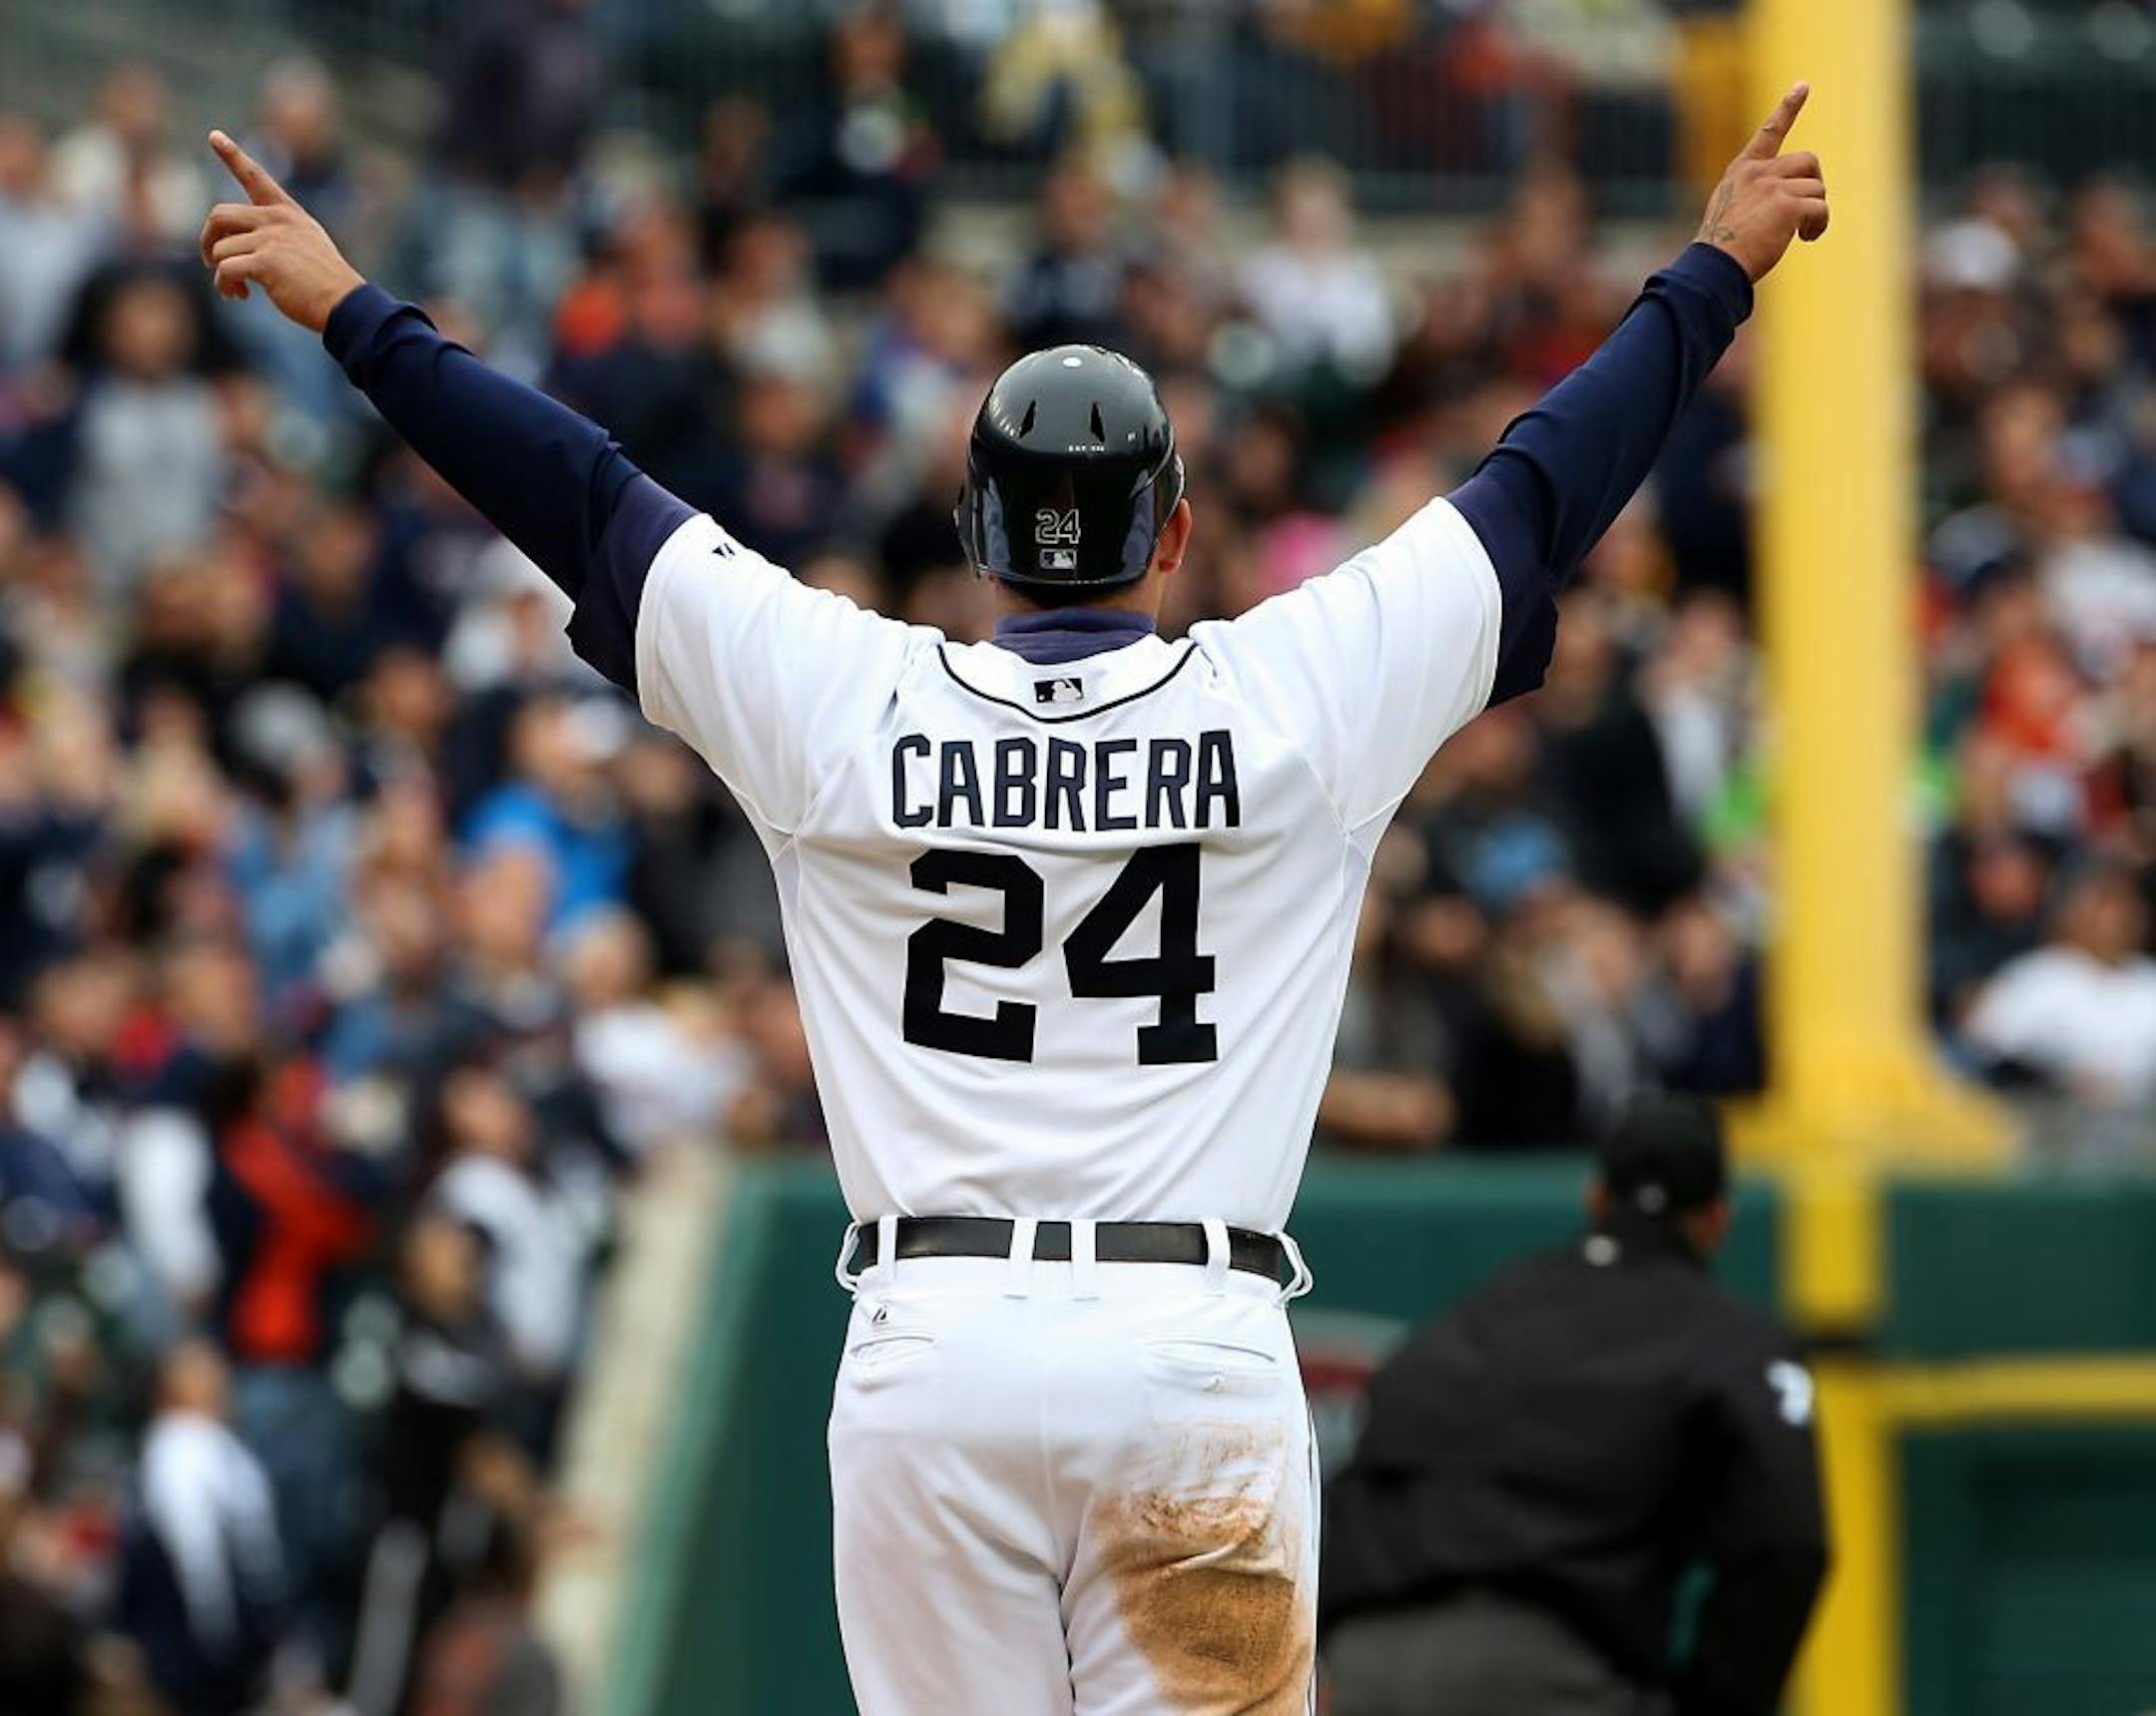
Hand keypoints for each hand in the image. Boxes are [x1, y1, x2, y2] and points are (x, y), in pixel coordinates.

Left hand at [198, 130, 364, 332]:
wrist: (345, 304)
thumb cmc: (326, 283)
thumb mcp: (308, 245)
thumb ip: (277, 236)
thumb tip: (237, 246)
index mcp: (288, 213)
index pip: (255, 177)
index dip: (232, 155)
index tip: (214, 135)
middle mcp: (277, 220)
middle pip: (219, 215)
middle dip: (208, 240)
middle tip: (210, 261)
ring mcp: (271, 239)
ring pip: (220, 249)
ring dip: (220, 273)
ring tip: (237, 290)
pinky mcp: (266, 262)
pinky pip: (226, 270)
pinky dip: (226, 286)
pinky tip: (240, 295)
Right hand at [1696, 84, 1830, 282]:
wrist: (1714, 266)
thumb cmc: (1722, 247)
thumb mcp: (1732, 210)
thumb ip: (1758, 195)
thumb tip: (1792, 202)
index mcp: (1743, 170)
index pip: (1769, 132)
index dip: (1788, 108)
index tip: (1803, 86)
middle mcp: (1758, 172)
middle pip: (1808, 162)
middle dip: (1814, 185)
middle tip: (1807, 211)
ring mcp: (1772, 186)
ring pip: (1816, 189)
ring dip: (1815, 212)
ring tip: (1800, 233)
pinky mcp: (1786, 205)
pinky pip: (1820, 209)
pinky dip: (1819, 225)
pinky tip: (1805, 238)